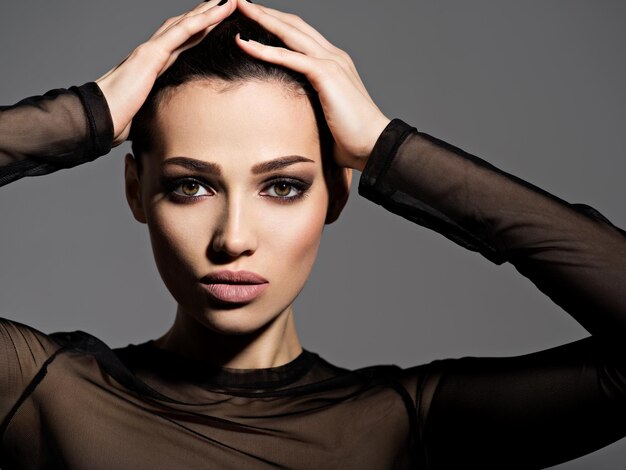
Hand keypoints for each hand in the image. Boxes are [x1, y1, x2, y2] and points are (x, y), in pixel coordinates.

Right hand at [96, 0, 236, 146]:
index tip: (216, 23)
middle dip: (206, 14)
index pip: (181, 43)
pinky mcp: (152, 54)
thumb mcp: (146, 113)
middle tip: (226, 2)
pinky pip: (182, 32)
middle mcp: (152, 53)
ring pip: (186, 24)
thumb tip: (168, 122)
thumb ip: (158, 109)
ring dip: (209, 11)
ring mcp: (151, 51)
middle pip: (184, 28)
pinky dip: (202, 20)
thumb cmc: (117, 119)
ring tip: (229, 0)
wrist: (99, 118)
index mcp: (153, 66)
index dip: (199, 31)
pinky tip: (217, 10)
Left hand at [235, 0, 390, 170]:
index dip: (277, 24)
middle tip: (240, 2)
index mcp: (334, 64)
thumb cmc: (351, 139)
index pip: (300, 35)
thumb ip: (309, 107)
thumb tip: (289, 118)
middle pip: (293, 25)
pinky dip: (264, 49)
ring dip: (262, 18)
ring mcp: (331, 62)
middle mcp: (333, 56)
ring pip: (290, 33)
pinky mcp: (326, 74)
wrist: (374, 145)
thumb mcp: (325, 116)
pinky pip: (289, 57)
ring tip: (238, 7)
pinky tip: (243, 43)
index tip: (253, 18)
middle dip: (265, 12)